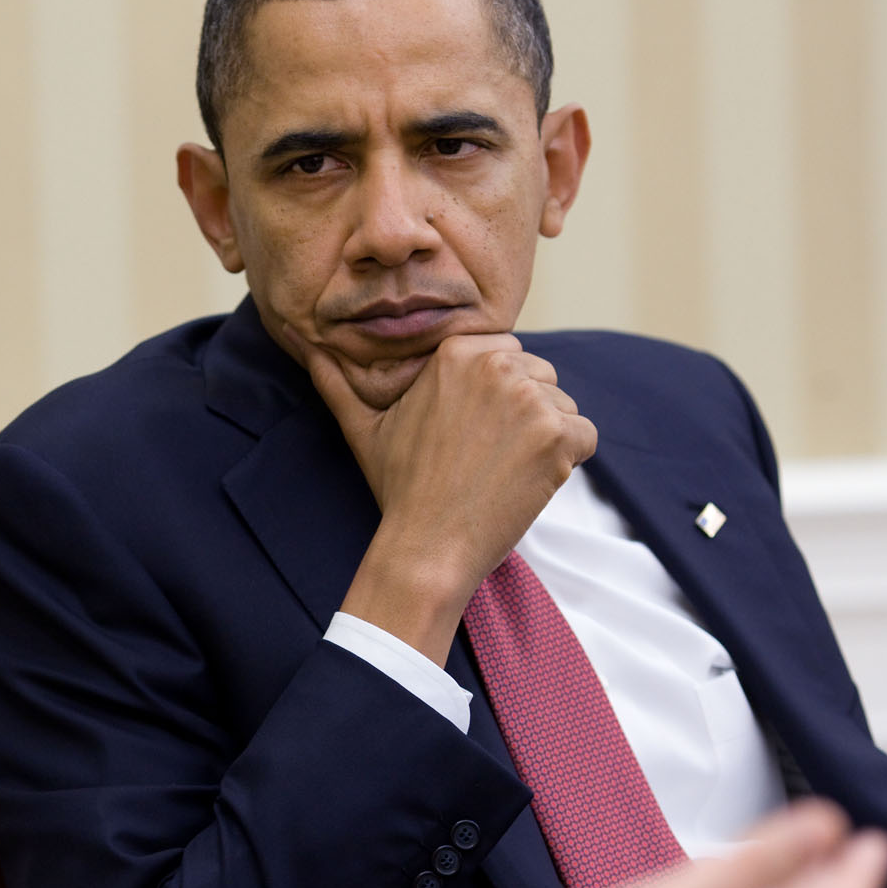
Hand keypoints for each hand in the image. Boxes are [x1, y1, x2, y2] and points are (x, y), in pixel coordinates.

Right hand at [284, 327, 596, 659]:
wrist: (427, 545)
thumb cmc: (398, 487)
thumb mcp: (363, 428)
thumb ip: (335, 381)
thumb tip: (301, 343)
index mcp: (455, 353)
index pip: (505, 354)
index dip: (495, 394)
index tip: (474, 431)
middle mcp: (497, 365)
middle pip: (539, 374)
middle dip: (524, 411)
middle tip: (488, 455)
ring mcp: (532, 399)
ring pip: (563, 404)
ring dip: (546, 436)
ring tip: (503, 469)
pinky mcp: (560, 434)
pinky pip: (585, 435)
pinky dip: (569, 462)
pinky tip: (528, 481)